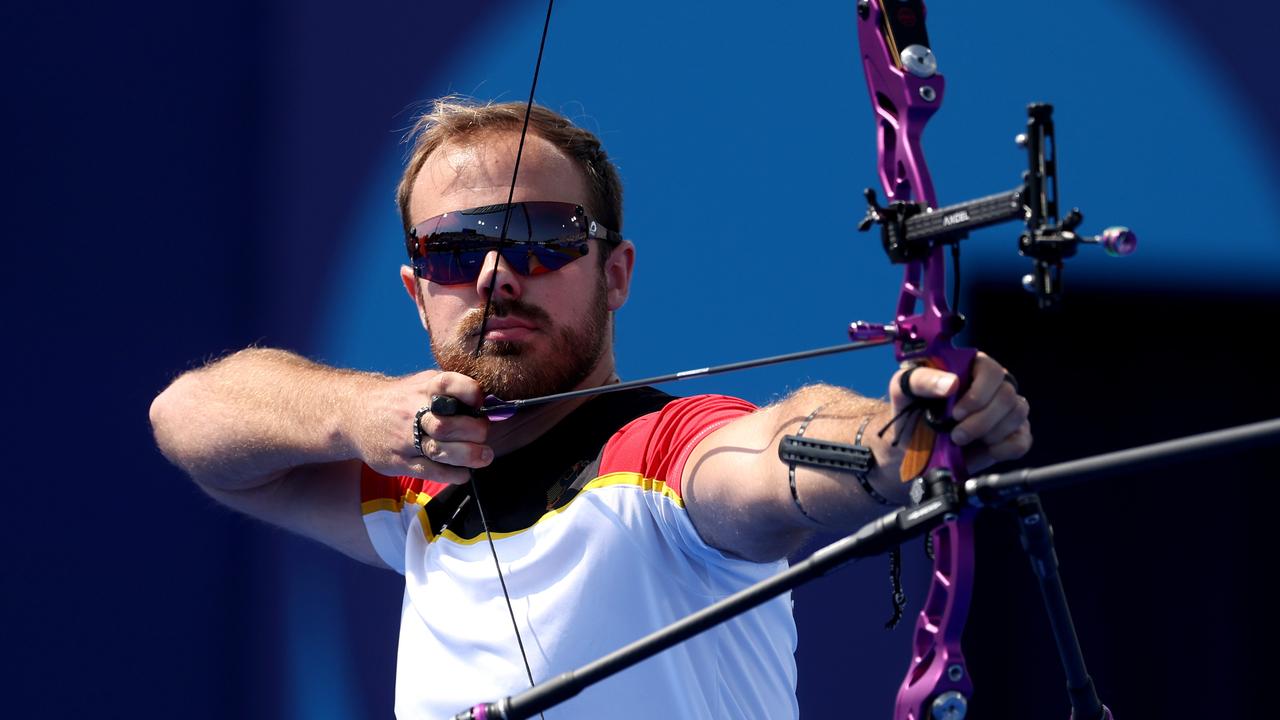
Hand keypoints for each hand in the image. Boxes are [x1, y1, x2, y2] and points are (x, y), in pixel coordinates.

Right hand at [352, 370, 491, 483]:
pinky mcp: (399, 462)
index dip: (471, 393)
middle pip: (448, 425)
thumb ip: (452, 391)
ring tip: (484, 456)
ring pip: (440, 450)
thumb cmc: (401, 400)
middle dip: (475, 431)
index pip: (449, 384)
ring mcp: (404, 439)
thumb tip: (489, 403)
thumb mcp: (423, 384)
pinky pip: (431, 472)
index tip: (480, 402)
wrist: (355, 414)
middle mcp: (412, 411)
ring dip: (469, 455)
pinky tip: (462, 471)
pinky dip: (453, 473)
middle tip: (483, 434)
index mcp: (423, 388)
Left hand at [888, 352, 1031, 472]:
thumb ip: (924, 380)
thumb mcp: (904, 389)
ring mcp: (1005, 410)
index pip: (992, 371)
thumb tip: (952, 384)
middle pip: (1007, 396)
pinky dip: (1006, 448)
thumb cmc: (910, 409)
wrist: (910, 445)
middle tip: (956, 435)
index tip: (956, 413)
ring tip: (964, 441)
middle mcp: (993, 385)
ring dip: (990, 433)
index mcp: (971, 367)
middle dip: (981, 421)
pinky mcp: (1011, 435)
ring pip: (1017, 414)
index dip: (978, 394)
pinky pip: (1022, 440)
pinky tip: (986, 449)